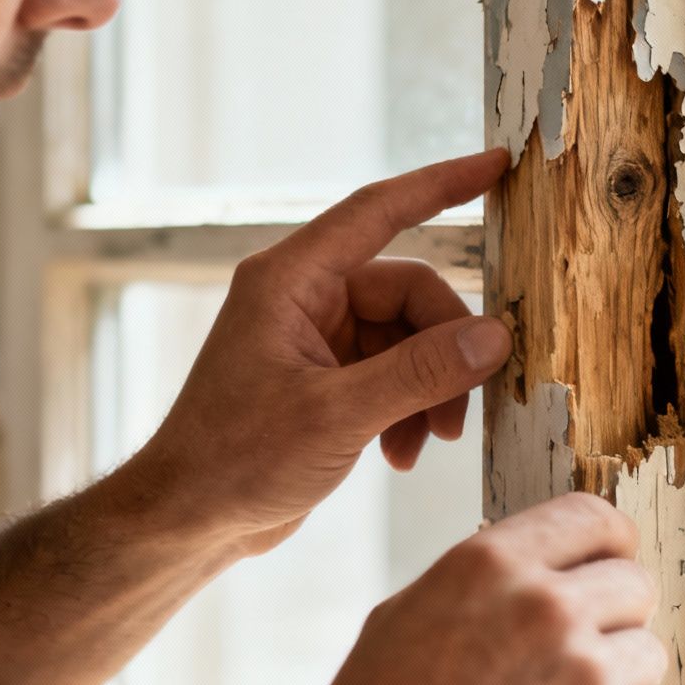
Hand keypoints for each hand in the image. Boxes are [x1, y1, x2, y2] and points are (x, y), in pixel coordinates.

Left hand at [124, 149, 513, 554]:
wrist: (188, 521)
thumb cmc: (234, 460)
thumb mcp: (336, 416)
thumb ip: (419, 372)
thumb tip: (494, 337)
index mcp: (290, 279)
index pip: (378, 210)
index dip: (441, 184)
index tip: (496, 163)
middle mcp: (304, 297)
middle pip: (410, 294)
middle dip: (444, 352)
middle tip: (459, 412)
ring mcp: (316, 337)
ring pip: (409, 339)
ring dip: (430, 390)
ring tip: (430, 442)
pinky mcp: (326, 377)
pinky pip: (394, 372)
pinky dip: (409, 410)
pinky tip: (401, 454)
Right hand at [300, 493, 669, 684]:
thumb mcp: (412, 611)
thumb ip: (487, 577)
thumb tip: (543, 562)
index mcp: (491, 564)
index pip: (593, 518)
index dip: (607, 541)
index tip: (608, 559)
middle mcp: (544, 607)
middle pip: (634, 582)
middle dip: (611, 611)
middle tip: (579, 642)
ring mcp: (584, 673)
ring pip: (648, 651)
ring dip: (616, 674)